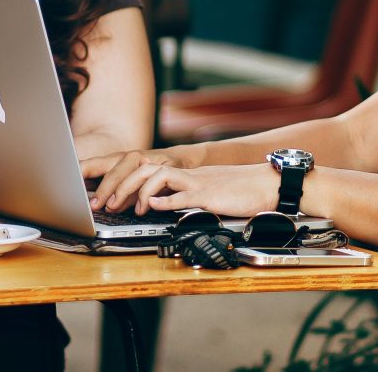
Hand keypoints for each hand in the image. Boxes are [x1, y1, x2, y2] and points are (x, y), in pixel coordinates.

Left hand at [81, 147, 191, 211]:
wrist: (186, 160)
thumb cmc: (154, 173)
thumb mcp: (133, 184)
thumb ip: (119, 194)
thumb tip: (103, 207)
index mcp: (120, 161)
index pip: (96, 164)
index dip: (82, 172)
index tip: (69, 184)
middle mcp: (133, 158)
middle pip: (114, 169)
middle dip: (102, 188)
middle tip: (94, 205)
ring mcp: (150, 160)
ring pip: (132, 172)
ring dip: (122, 191)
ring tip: (114, 206)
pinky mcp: (168, 168)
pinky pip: (156, 179)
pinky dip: (147, 195)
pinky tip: (142, 208)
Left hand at [103, 163, 280, 216]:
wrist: (269, 184)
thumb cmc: (243, 191)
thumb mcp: (208, 191)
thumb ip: (185, 196)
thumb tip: (161, 204)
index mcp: (187, 174)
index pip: (148, 169)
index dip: (125, 180)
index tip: (111, 196)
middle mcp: (189, 175)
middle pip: (145, 168)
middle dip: (121, 185)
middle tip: (108, 203)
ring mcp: (198, 183)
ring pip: (158, 177)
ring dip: (138, 192)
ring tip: (129, 208)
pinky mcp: (209, 195)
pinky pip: (182, 195)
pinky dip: (164, 201)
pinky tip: (151, 206)